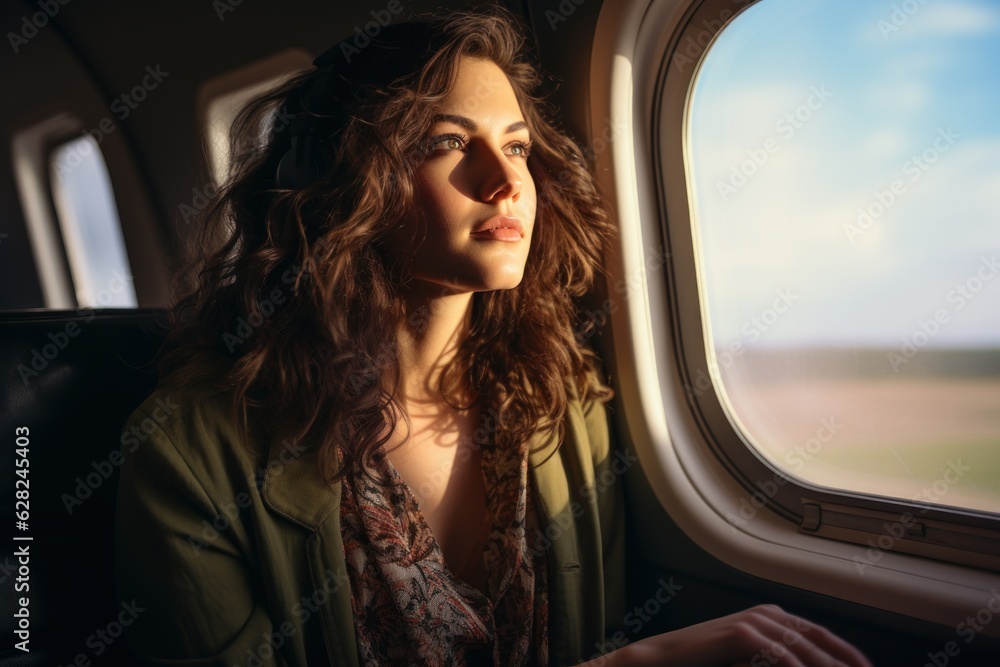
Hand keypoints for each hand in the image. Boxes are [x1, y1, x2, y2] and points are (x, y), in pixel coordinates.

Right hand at [622, 604, 873, 666]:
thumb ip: (775, 660)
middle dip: (846, 663)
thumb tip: (807, 666)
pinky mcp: (740, 633)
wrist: (662, 657)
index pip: (823, 637)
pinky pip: (779, 656)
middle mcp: (767, 614)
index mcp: (773, 617)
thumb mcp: (748, 661)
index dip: (849, 655)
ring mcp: (754, 621)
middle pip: (819, 641)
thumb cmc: (703, 663)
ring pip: (804, 649)